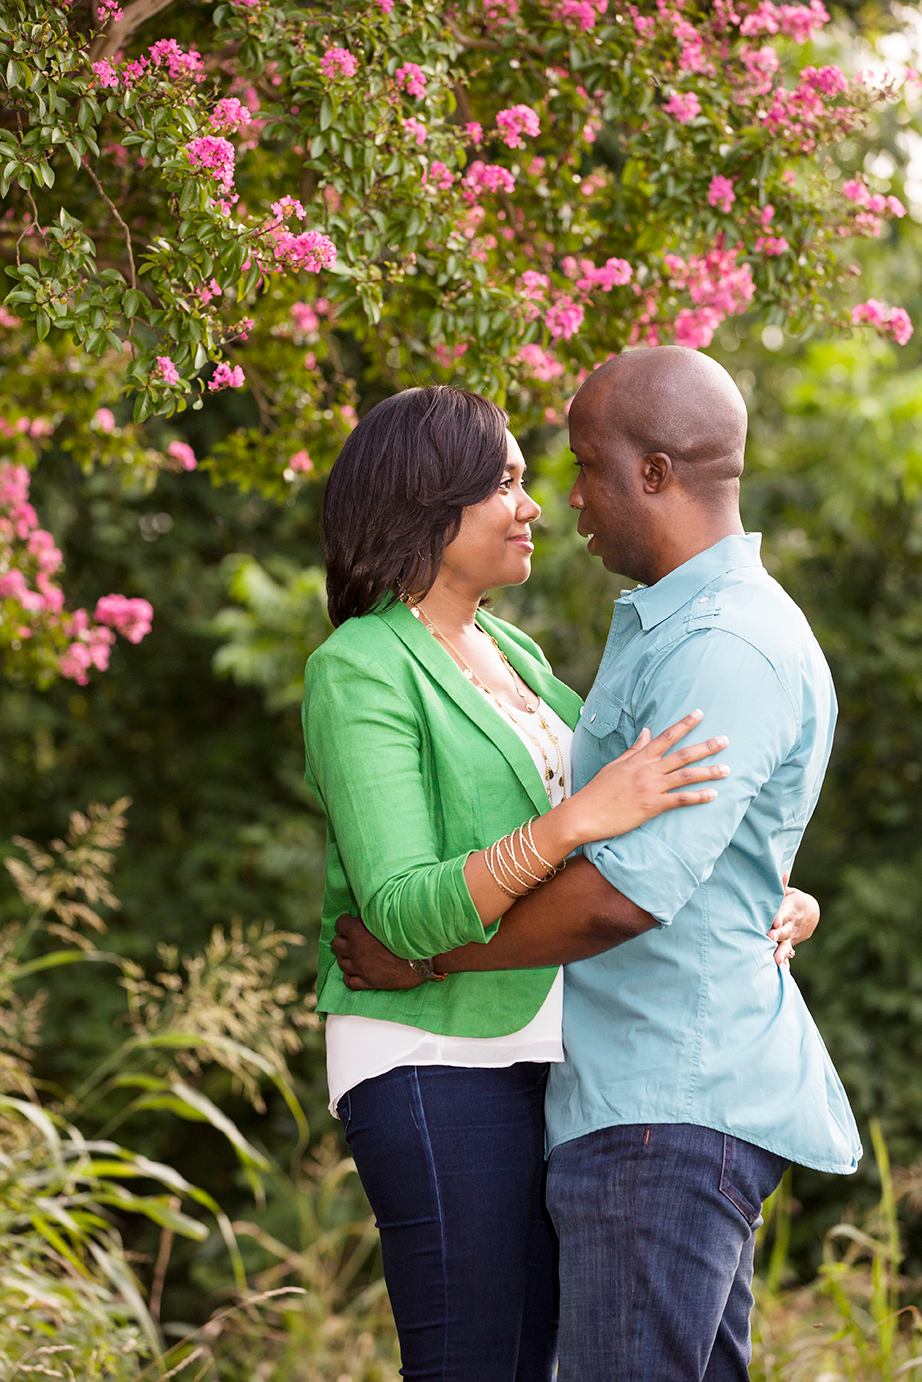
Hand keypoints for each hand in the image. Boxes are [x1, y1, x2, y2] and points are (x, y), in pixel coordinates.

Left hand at [332, 914, 423, 990]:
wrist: (423, 959)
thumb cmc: (409, 936)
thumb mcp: (388, 919)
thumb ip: (373, 917)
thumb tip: (368, 913)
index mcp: (358, 931)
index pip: (340, 924)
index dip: (345, 923)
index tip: (349, 922)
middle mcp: (356, 950)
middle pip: (337, 945)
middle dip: (343, 940)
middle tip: (351, 939)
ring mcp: (361, 968)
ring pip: (341, 963)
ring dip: (346, 958)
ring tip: (354, 955)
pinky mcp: (369, 982)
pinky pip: (349, 981)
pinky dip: (350, 976)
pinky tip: (355, 972)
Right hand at [565, 709, 729, 843]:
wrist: (584, 814)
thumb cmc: (598, 791)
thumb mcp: (615, 765)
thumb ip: (635, 749)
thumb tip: (647, 732)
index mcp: (638, 759)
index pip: (665, 736)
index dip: (684, 724)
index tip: (700, 713)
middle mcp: (647, 770)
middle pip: (682, 754)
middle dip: (706, 746)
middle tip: (726, 740)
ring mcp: (650, 787)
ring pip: (685, 776)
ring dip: (708, 772)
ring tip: (727, 769)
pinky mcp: (651, 806)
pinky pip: (680, 800)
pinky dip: (698, 797)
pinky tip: (713, 795)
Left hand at [768, 874, 819, 966]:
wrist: (810, 913)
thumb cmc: (792, 899)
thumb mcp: (789, 891)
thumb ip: (782, 885)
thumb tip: (781, 872)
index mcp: (791, 908)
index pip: (785, 912)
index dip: (780, 917)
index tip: (775, 922)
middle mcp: (792, 924)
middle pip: (785, 930)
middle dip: (778, 934)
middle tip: (770, 938)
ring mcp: (791, 935)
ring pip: (786, 944)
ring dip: (781, 952)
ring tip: (776, 960)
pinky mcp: (789, 943)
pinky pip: (787, 953)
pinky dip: (784, 962)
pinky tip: (779, 971)